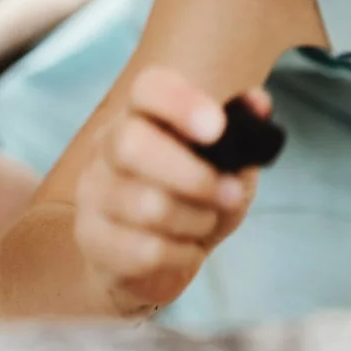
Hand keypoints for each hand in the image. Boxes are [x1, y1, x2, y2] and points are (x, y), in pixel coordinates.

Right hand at [74, 67, 264, 316]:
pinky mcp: (92, 239)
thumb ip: (243, 131)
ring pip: (148, 205)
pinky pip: (145, 250)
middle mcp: (108, 147)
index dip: (182, 102)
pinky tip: (184, 250)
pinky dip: (182, 254)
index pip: (148, 88)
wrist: (149, 262)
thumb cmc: (191, 202)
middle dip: (194, 176)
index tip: (217, 127)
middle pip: (132, 144)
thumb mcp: (227, 166)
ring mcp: (93, 193)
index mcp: (142, 115)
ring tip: (203, 223)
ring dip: (196, 221)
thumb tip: (259, 102)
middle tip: (230, 194)